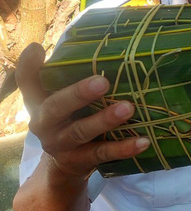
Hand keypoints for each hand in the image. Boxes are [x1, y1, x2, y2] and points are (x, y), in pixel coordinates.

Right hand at [16, 43, 148, 179]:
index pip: (27, 81)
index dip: (28, 67)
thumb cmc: (67, 118)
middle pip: (57, 107)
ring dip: (105, 120)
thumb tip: (50, 46)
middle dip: (79, 94)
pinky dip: (123, 148)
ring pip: (81, 132)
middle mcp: (45, 124)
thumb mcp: (56, 97)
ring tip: (128, 108)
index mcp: (40, 103)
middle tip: (102, 82)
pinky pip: (102, 154)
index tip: (38, 48)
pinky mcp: (80, 160)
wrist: (63, 164)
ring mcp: (62, 144)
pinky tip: (143, 141)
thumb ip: (59, 74)